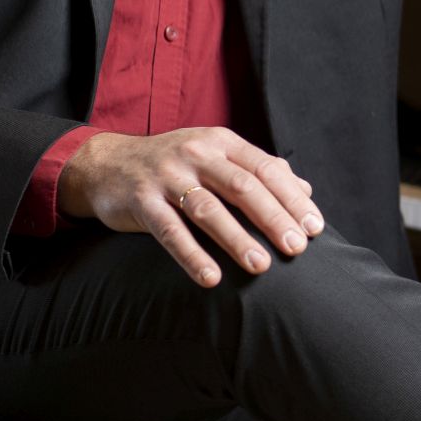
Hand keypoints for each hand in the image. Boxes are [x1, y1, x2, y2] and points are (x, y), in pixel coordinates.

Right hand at [59, 127, 323, 286]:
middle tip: (297, 248)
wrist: (105, 163)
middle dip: (273, 218)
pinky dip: (191, 256)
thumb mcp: (216, 156)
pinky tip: (211, 279)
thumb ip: (259, 170)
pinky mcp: (140, 200)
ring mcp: (166, 176)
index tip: (315, 228)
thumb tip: (306, 190)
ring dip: (237, 239)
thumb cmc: (173, 164)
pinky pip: (169, 231)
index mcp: (221, 142)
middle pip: (243, 186)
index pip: (266, 168)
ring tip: (262, 266)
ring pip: (208, 209)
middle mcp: (196, 153)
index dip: (293, 198)